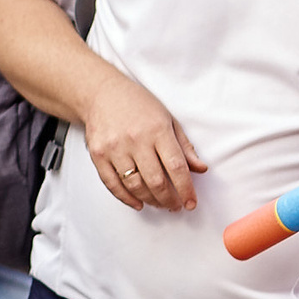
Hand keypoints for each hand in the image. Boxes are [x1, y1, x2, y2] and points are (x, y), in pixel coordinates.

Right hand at [81, 70, 205, 211]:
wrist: (101, 93)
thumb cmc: (137, 105)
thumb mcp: (167, 119)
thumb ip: (184, 146)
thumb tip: (200, 169)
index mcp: (157, 130)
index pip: (176, 167)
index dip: (186, 189)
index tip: (191, 202)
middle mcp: (135, 140)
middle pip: (156, 181)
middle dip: (169, 200)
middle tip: (175, 206)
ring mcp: (114, 148)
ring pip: (135, 186)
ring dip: (150, 200)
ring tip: (159, 204)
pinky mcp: (98, 154)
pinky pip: (112, 184)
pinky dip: (126, 198)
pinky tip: (138, 203)